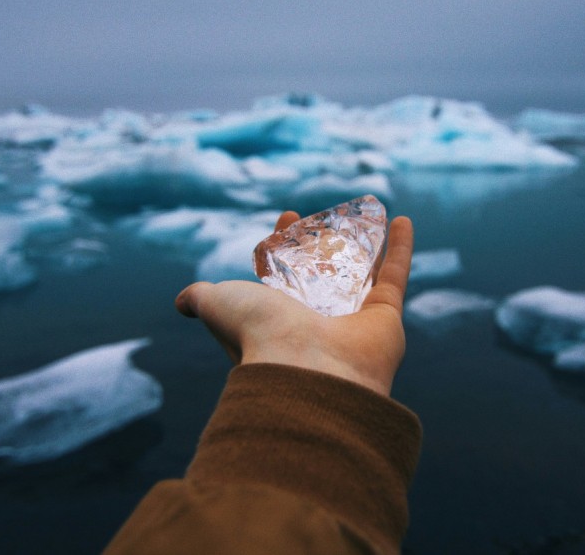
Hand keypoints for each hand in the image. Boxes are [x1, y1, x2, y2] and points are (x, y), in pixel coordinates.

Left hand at [175, 211, 413, 395]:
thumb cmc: (258, 336)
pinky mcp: (386, 317)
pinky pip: (395, 275)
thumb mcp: (219, 305)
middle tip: (323, 216)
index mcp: (278, 317)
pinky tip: (402, 219)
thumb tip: (182, 300)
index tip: (287, 216)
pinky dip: (400, 248)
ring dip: (369, 244)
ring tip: (371, 214)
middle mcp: (316, 321)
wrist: (306, 371)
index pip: (283, 272)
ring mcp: (353, 320)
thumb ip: (201, 297)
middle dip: (323, 242)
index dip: (284, 242)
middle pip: (323, 273)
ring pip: (363, 273)